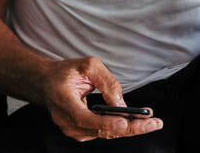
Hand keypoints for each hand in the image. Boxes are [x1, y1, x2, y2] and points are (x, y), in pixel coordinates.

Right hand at [38, 56, 163, 141]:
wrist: (45, 83)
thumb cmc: (65, 72)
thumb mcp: (88, 66)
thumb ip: (106, 82)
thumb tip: (121, 103)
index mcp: (64, 103)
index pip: (87, 119)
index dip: (108, 123)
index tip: (127, 122)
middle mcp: (67, 122)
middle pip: (102, 130)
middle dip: (131, 128)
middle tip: (154, 123)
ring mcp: (73, 130)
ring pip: (105, 133)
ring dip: (129, 128)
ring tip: (151, 122)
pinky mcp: (80, 131)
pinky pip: (103, 131)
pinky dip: (120, 127)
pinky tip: (136, 122)